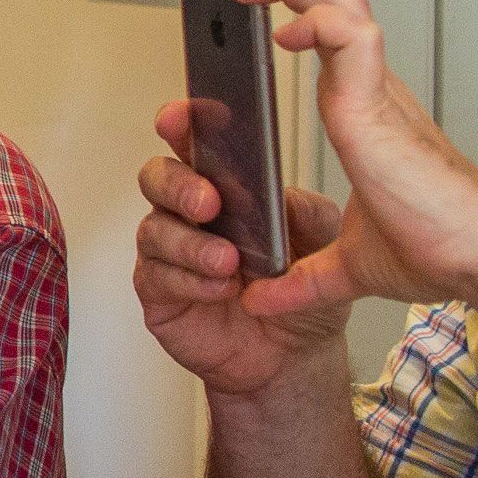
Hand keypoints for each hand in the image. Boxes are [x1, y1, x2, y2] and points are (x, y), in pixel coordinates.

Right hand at [134, 130, 358, 395]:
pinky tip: (218, 288)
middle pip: (158, 177)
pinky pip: (155, 274)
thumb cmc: (299, 295)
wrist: (293, 359)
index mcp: (226, 187)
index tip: (180, 118)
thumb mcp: (324, 246)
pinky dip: (187, 279)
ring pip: (154, 228)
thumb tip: (278, 194)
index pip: (195, 144)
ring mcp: (170, 250)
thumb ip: (303, 213)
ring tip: (226, 262)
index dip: (181, 125)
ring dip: (190, 243)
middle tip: (209, 202)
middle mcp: (189, 213)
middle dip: (179, 185)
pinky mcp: (158, 290)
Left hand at [215, 0, 477, 315]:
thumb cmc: (440, 254)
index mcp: (368, 107)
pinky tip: (284, 28)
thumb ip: (304, 276)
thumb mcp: (350, 264)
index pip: (339, 26)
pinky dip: (315, 22)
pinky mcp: (382, 106)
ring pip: (336, 2)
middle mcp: (375, 88)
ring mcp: (380, 92)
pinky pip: (349, 38)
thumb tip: (264, 299)